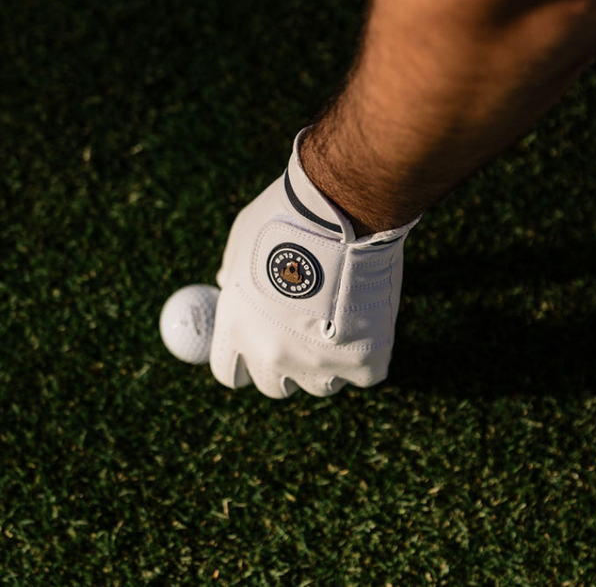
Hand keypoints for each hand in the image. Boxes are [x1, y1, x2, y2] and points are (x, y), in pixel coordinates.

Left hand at [210, 130, 418, 397]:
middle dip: (286, 364)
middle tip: (306, 334)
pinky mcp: (363, 362)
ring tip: (341, 321)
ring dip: (328, 362)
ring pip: (321, 384)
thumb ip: (234, 273)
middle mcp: (270, 353)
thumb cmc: (289, 215)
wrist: (344, 210)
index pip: (229, 372)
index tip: (260, 347)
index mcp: (235, 326)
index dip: (246, 360)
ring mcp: (318, 363)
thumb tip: (227, 287)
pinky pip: (364, 373)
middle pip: (274, 385)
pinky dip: (368, 353)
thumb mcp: (243, 239)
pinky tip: (369, 321)